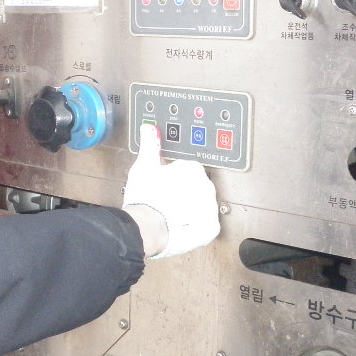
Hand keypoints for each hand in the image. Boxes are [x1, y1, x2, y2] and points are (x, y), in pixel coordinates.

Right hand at [122, 123, 220, 258]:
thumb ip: (150, 145)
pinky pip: (204, 225)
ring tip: (170, 215)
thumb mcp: (144, 166)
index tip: (163, 184)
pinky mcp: (210, 228)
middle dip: (183, 192)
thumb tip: (150, 128)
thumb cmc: (146, 197)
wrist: (148, 227)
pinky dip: (195, 227)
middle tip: (164, 199)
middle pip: (195, 187)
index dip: (171, 177)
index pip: (185, 169)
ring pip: (201, 206)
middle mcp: (207, 187)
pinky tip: (180, 226)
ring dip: (190, 209)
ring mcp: (210, 208)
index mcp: (193, 168)